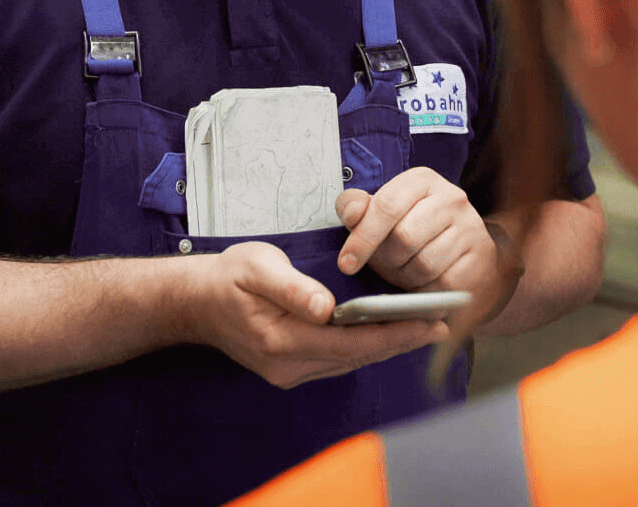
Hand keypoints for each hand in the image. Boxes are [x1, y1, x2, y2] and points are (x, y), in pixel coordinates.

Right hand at [174, 241, 446, 388]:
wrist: (194, 302)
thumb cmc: (228, 277)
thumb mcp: (256, 267)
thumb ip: (291, 286)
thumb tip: (326, 307)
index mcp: (282, 340)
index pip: (351, 343)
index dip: (393, 334)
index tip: (429, 323)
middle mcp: (289, 366)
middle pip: (357, 357)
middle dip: (401, 340)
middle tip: (443, 324)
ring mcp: (290, 372)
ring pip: (351, 362)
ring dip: (387, 345)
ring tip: (425, 327)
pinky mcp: (292, 368)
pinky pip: (338, 361)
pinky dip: (366, 347)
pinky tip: (388, 332)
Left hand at [335, 167, 501, 304]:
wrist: (462, 251)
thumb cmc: (411, 230)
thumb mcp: (381, 214)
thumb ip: (357, 208)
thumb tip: (351, 213)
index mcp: (422, 180)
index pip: (387, 206)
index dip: (363, 238)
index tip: (346, 264)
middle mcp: (452, 198)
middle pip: (405, 237)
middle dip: (386, 261)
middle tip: (384, 267)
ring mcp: (471, 227)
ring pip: (425, 264)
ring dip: (406, 278)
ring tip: (404, 274)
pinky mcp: (481, 256)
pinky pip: (444, 284)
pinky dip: (427, 291)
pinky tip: (423, 284)